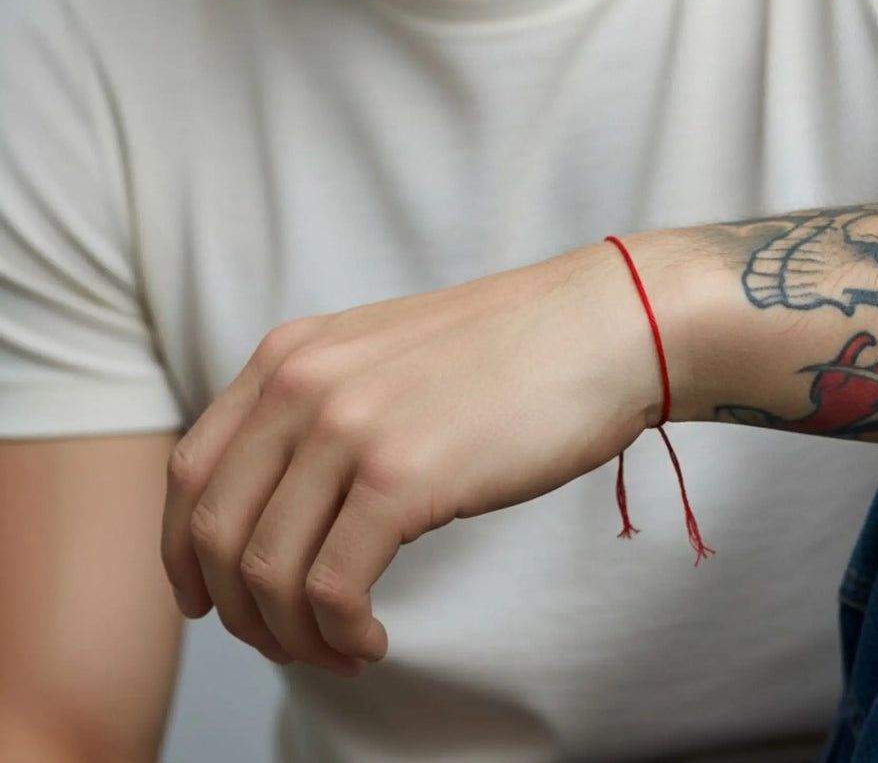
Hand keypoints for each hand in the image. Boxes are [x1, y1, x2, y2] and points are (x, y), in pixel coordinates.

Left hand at [160, 237, 679, 675]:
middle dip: (240, 611)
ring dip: (292, 635)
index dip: (182, 553)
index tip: (213, 600)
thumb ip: (323, 404)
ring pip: (266, 572)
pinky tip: (373, 637)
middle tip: (289, 642)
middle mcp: (302, 384)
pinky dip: (340, 634)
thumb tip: (288, 500)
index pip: (190, 470)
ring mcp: (348, 428)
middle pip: (214, 531)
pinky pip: (331, 590)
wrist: (601, 325)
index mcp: (290, 354)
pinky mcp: (402, 476)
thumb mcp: (385, 355)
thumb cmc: (510, 350)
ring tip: (341, 647)